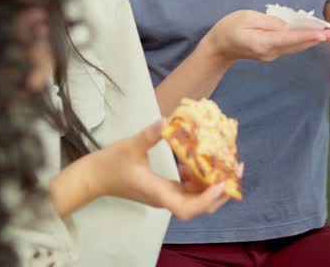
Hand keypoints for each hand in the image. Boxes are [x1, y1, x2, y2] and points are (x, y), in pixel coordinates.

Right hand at [88, 120, 233, 219]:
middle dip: (220, 191)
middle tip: (236, 170)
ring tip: (227, 163)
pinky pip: (188, 188)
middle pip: (199, 206)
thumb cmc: (110, 164)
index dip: (206, 200)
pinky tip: (199, 160)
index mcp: (158, 193)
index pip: (187, 209)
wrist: (92, 177)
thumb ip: (149, 134)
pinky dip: (199, 177)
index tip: (220, 184)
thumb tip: (167, 120)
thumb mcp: (130, 145)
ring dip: (213, 183)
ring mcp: (165, 195)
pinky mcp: (164, 188)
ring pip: (196, 197)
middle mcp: (165, 198)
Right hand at [206, 9, 329, 62]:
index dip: (308, 35)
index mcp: (263, 43)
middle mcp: (271, 52)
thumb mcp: (246, 18)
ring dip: (315, 40)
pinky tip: (317, 36)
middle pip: (298, 45)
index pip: (290, 38)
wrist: (219, 46)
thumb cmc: (229, 28)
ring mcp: (272, 55)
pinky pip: (292, 46)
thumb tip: (287, 25)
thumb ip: (268, 21)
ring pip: (297, 47)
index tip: (323, 34)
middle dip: (318, 39)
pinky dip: (305, 40)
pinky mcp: (273, 53)